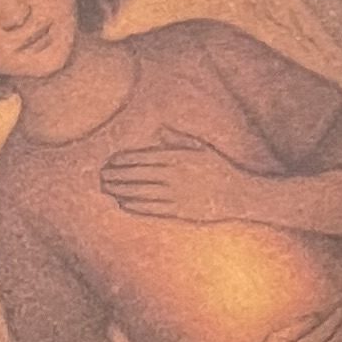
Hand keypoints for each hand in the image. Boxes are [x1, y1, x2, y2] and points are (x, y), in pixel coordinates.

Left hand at [99, 125, 258, 222]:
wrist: (240, 195)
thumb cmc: (220, 169)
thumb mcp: (202, 148)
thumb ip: (179, 138)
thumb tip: (161, 128)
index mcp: (179, 157)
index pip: (144, 157)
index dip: (124, 160)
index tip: (110, 161)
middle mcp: (176, 176)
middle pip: (138, 175)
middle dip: (117, 175)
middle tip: (102, 176)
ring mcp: (177, 195)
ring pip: (142, 193)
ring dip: (121, 191)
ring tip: (107, 189)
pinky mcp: (181, 212)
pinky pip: (153, 209)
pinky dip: (136, 207)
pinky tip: (123, 203)